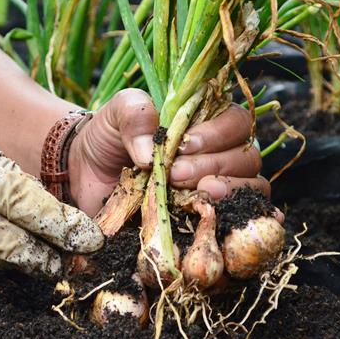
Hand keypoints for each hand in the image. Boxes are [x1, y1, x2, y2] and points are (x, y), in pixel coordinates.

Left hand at [68, 89, 268, 215]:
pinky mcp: (208, 221)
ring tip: (194, 195)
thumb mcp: (116, 113)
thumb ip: (134, 114)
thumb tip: (150, 153)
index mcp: (207, 123)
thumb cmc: (110, 138)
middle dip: (213, 166)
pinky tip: (237, 225)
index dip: (217, 134)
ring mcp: (218, 190)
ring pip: (251, 189)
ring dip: (227, 192)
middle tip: (175, 174)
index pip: (236, 123)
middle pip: (246, 159)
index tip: (183, 144)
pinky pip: (242, 222)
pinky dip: (249, 222)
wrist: (88, 175)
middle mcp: (221, 156)